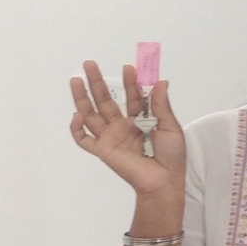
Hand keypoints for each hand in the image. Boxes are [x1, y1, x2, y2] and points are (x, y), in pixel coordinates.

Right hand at [69, 59, 185, 195]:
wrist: (163, 181)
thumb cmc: (171, 157)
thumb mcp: (170, 127)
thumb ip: (162, 105)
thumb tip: (161, 81)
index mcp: (139, 120)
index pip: (130, 97)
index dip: (129, 82)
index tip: (129, 68)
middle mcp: (122, 126)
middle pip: (105, 101)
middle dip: (97, 82)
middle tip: (90, 64)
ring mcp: (110, 138)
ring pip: (91, 115)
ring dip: (82, 98)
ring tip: (75, 80)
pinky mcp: (103, 150)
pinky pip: (84, 140)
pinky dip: (76, 129)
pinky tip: (76, 116)